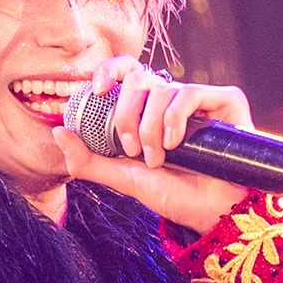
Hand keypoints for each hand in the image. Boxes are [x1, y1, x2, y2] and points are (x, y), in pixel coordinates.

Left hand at [57, 56, 255, 238]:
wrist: (211, 212)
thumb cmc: (173, 194)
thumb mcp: (124, 177)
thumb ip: (89, 160)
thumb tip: (57, 132)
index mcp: (149, 109)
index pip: (128, 70)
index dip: (110, 70)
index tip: (98, 91)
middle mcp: (173, 99)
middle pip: (139, 78)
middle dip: (126, 116)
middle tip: (131, 149)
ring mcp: (200, 98)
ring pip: (162, 89)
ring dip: (151, 128)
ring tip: (158, 158)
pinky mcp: (225, 100)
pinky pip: (189, 92)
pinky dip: (174, 118)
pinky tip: (175, 142)